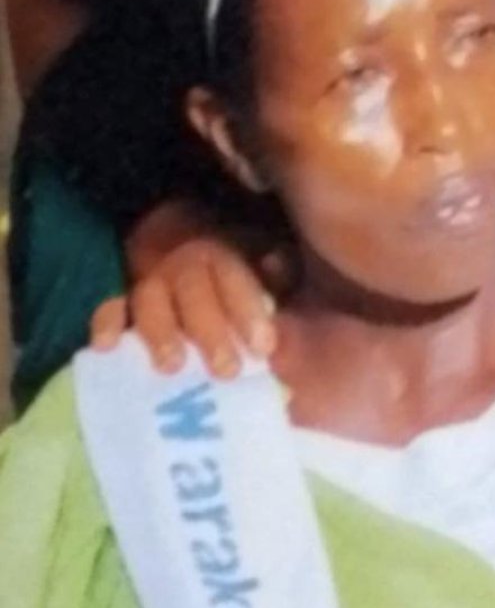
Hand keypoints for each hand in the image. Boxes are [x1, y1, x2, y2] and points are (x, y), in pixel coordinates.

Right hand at [90, 238, 289, 377]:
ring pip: (151, 301)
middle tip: (227, 372)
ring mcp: (147, 281)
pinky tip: (105, 347)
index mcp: (219, 256)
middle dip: (210, 332)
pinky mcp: (120, 298)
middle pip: (193, 293)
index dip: (247, 311)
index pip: (233, 278)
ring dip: (161, 334)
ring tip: (172, 367)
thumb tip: (276, 267)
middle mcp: (181, 266)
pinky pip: (108, 306)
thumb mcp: (256, 259)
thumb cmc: (224, 270)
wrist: (168, 235)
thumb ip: (274, 272)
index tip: (263, 348)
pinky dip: (106, 323)